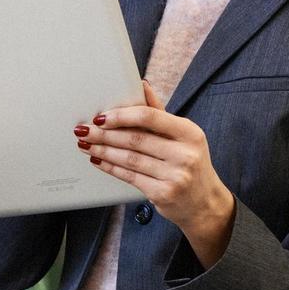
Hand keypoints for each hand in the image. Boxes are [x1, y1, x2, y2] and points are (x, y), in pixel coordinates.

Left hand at [78, 81, 235, 264]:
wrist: (204, 203)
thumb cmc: (189, 164)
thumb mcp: (183, 136)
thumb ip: (160, 113)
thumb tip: (142, 86)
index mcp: (190, 133)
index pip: (151, 117)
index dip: (122, 116)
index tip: (101, 117)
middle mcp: (185, 154)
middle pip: (135, 139)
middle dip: (105, 134)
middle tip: (84, 130)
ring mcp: (175, 176)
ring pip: (129, 159)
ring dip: (103, 150)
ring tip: (86, 144)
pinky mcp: (163, 194)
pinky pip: (129, 176)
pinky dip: (110, 167)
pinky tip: (99, 160)